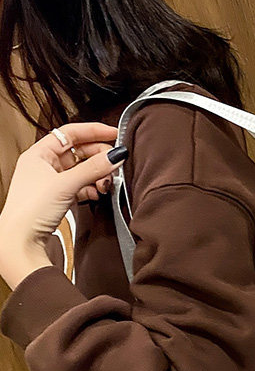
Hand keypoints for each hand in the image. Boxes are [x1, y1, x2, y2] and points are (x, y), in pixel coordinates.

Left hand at [0, 122, 126, 288]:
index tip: (115, 134)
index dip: (93, 131)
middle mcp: (45, 164)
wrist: (21, 239)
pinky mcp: (58, 197)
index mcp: (39, 153)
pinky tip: (97, 193)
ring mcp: (52, 181)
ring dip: (97, 175)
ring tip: (106, 184)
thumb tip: (116, 154)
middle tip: (115, 164)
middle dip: (99, 157)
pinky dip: (91, 188)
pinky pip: (80, 186)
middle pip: (79, 151)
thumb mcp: (66, 184)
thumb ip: (93, 169)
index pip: (70, 133)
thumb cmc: (31, 209)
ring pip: (81, 170)